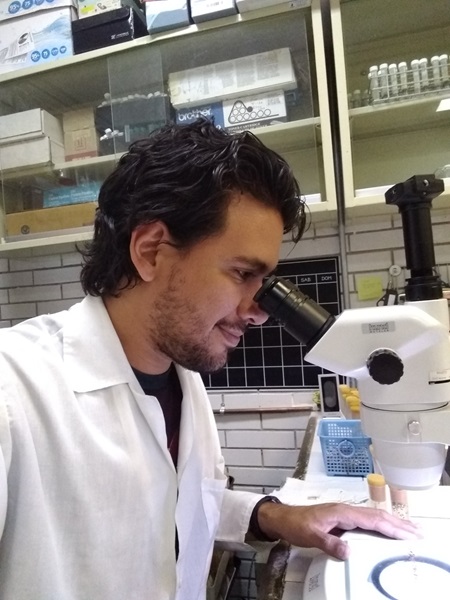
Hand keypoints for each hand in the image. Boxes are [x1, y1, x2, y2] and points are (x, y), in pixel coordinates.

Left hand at [256, 501, 420, 559]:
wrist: (283, 517)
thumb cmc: (296, 524)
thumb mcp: (311, 536)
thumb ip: (329, 543)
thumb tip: (348, 551)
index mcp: (342, 512)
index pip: (372, 520)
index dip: (391, 527)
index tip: (408, 534)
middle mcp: (346, 510)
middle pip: (378, 516)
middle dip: (398, 524)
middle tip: (418, 532)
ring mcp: (345, 514)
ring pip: (374, 517)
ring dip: (392, 523)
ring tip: (409, 530)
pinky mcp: (342, 519)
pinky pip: (367, 521)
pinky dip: (381, 525)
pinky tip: (386, 531)